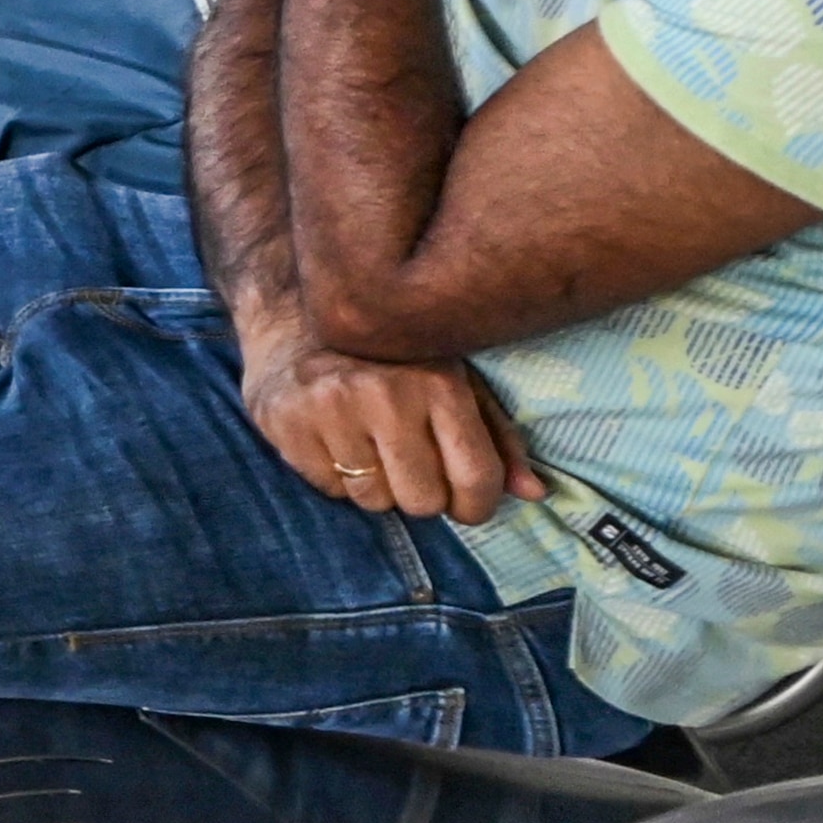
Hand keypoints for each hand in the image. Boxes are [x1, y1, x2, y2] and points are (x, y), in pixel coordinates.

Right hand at [241, 317, 541, 522]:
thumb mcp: (457, 382)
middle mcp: (384, 394)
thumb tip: (535, 493)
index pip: (475, 479)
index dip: (477, 505)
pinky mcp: (286, 422)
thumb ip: (498, 438)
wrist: (297, 317)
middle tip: (412, 466)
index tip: (467, 502)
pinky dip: (337, 476)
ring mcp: (329, 408)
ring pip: (374, 500)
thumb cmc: (394, 359)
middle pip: (423, 501)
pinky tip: (336, 440)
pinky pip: (329, 489)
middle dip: (423, 494)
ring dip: (378, 485)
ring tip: (371, 447)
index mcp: (437, 382)